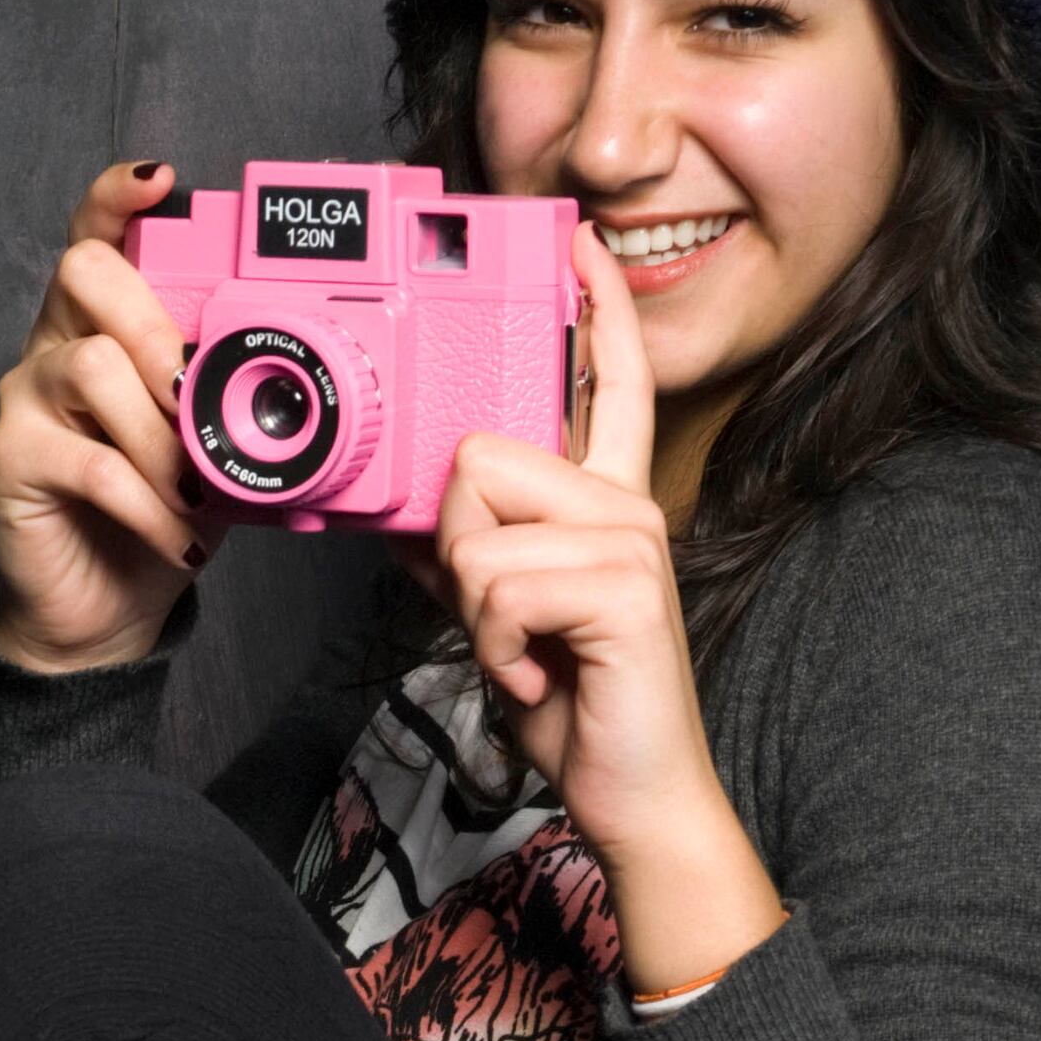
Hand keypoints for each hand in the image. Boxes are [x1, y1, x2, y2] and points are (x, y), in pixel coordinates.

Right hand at [0, 160, 218, 674]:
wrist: (103, 604)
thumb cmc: (161, 510)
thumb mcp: (213, 444)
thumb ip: (234, 401)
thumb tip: (296, 390)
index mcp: (106, 322)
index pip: (99, 235)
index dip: (119, 198)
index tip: (160, 181)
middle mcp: (58, 342)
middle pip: (84, 274)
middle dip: (155, 325)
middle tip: (195, 395)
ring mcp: (28, 396)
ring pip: (91, 366)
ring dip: (162, 435)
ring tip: (198, 492)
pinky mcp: (12, 457)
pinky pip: (90, 461)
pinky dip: (149, 503)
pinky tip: (179, 535)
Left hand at [425, 222, 788, 999]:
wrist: (634, 793)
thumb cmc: (576, 702)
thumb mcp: (504, 617)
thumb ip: (466, 553)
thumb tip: (406, 517)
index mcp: (607, 499)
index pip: (607, 386)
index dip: (593, 313)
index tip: (579, 247)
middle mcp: (627, 503)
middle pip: (479, 457)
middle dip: (457, 548)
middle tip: (502, 618)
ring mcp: (632, 540)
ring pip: (478, 528)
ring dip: (475, 609)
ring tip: (525, 651)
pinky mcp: (624, 586)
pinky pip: (499, 585)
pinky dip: (497, 647)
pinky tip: (539, 675)